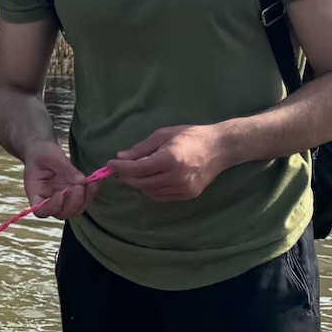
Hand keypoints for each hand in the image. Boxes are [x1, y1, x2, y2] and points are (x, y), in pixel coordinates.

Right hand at [23, 142, 102, 219]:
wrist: (44, 149)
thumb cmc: (41, 152)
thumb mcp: (50, 156)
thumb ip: (64, 168)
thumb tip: (82, 181)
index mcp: (35, 193)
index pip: (40, 210)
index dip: (51, 208)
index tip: (59, 195)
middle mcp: (48, 200)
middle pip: (60, 213)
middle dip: (72, 203)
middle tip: (79, 187)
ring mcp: (61, 199)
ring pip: (74, 210)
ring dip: (84, 200)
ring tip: (91, 184)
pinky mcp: (72, 194)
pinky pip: (82, 200)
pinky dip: (90, 193)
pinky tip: (95, 182)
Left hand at [113, 124, 229, 202]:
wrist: (221, 148)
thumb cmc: (191, 136)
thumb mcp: (164, 135)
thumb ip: (141, 148)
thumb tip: (120, 156)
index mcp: (170, 159)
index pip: (137, 168)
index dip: (121, 167)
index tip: (111, 164)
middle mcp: (176, 176)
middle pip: (141, 183)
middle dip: (127, 177)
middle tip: (121, 169)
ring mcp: (183, 188)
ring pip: (150, 192)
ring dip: (139, 183)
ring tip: (137, 173)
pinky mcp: (188, 195)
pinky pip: (161, 197)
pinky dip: (151, 190)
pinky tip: (151, 180)